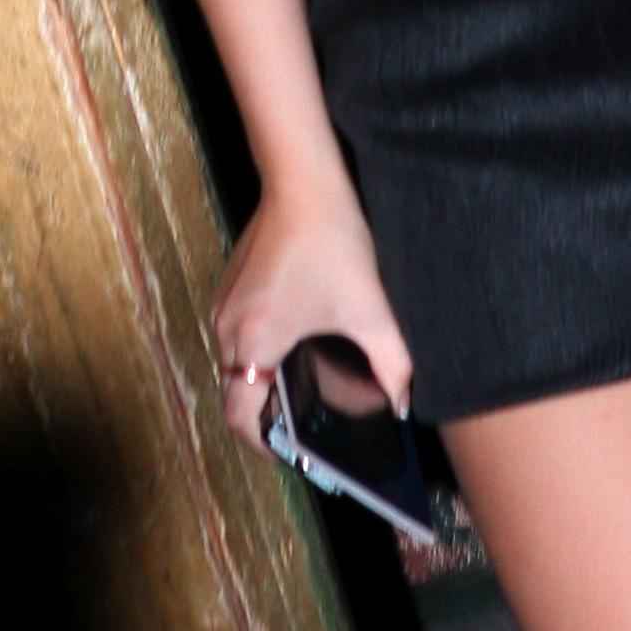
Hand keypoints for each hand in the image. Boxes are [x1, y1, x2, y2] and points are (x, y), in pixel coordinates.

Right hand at [211, 178, 411, 454]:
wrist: (303, 181)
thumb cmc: (333, 244)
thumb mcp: (370, 310)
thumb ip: (391, 365)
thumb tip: (404, 404)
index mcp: (255, 343)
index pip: (238, 415)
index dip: (261, 442)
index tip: (287, 449)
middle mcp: (229, 327)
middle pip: (237, 389)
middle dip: (267, 409)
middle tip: (305, 417)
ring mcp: (225, 303)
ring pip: (237, 359)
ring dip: (264, 375)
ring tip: (305, 379)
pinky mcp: (231, 283)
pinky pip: (239, 331)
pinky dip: (261, 346)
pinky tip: (298, 336)